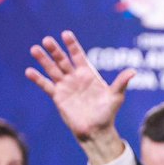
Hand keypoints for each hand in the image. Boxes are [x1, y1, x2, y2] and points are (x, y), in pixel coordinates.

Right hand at [26, 30, 132, 147]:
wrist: (96, 130)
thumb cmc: (107, 113)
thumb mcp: (116, 97)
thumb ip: (121, 82)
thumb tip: (133, 71)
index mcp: (88, 74)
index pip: (78, 56)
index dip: (72, 45)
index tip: (66, 34)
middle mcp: (75, 78)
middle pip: (63, 60)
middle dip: (55, 50)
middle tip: (47, 40)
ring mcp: (65, 86)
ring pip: (52, 70)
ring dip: (43, 60)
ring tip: (35, 49)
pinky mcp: (58, 97)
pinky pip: (46, 86)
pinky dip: (38, 79)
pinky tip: (30, 71)